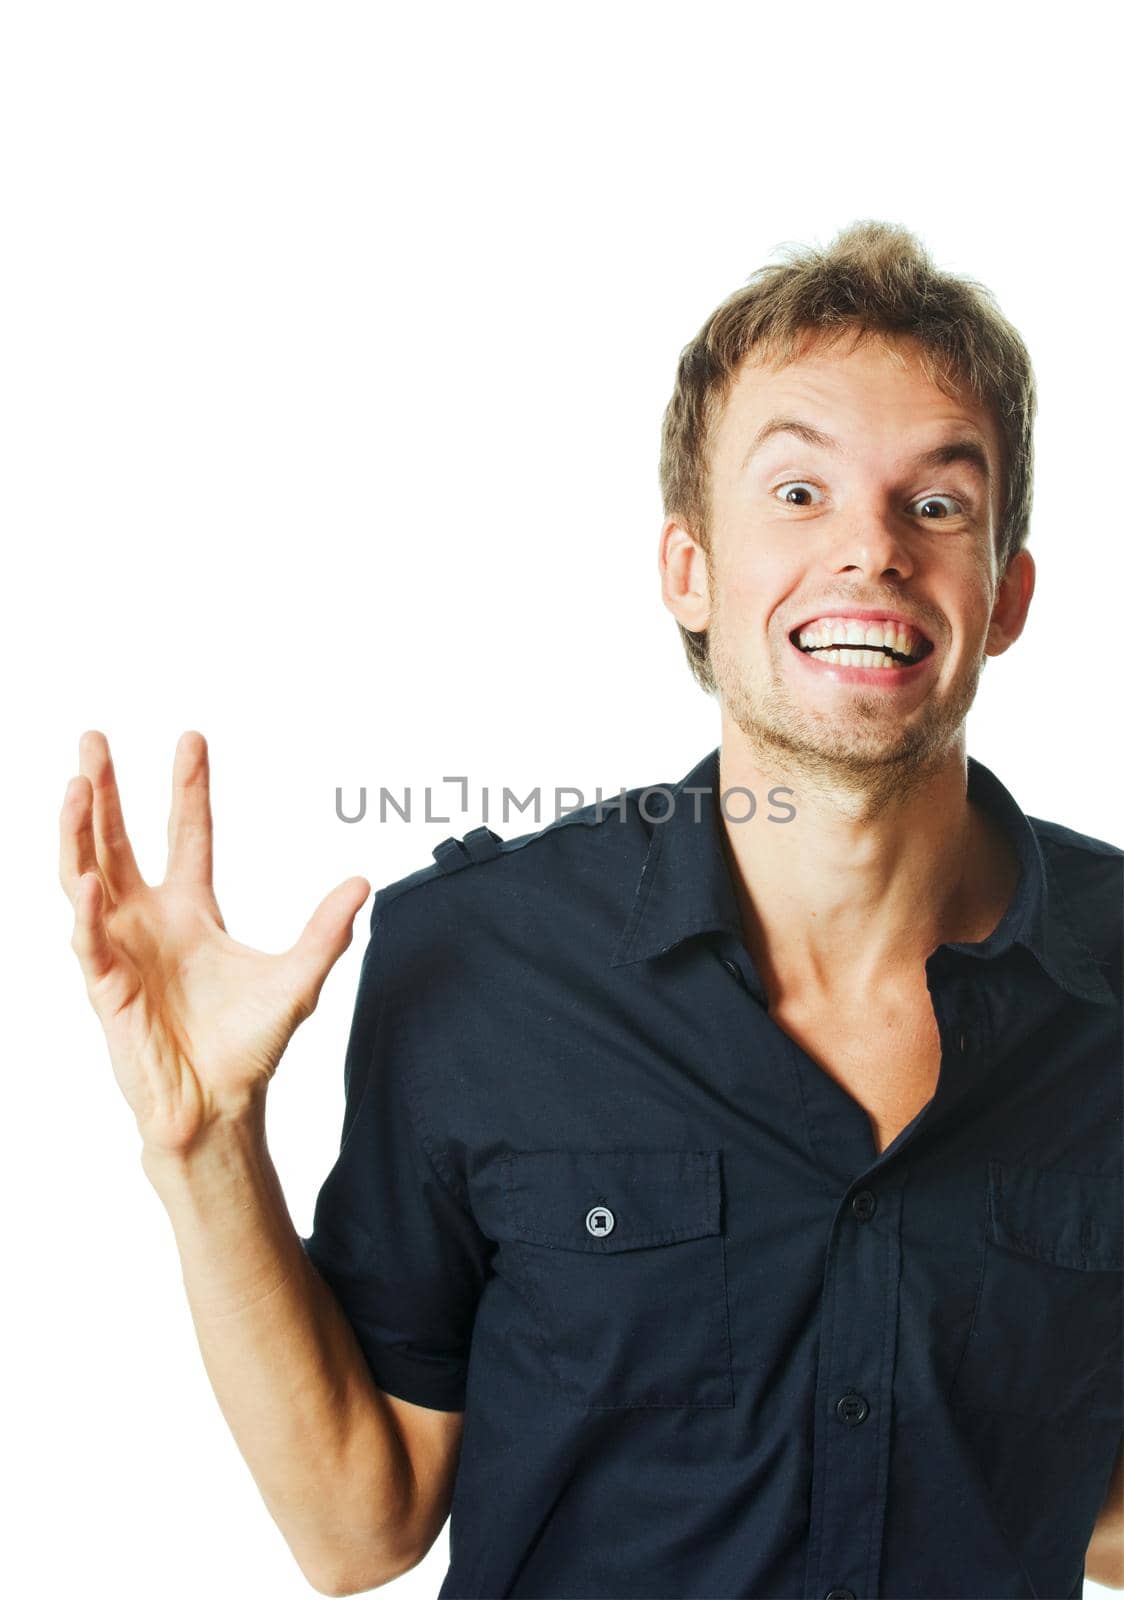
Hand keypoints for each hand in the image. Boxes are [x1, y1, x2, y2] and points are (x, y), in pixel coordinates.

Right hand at [59, 730, 370, 1155]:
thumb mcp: (297, 979)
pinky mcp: (107, 987)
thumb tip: (364, 883)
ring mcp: (123, 950)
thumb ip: (327, 931)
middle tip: (92, 739)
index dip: (188, 787)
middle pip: (119, 841)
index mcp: (193, 911)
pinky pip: (90, 940)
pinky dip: (89, 910)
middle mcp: (150, 921)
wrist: (220, 1106)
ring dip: (79, 833)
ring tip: (75, 785)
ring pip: (88, 877)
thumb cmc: (248, 1047)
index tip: (191, 738)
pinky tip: (89, 880)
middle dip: (104, 791)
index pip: (187, 833)